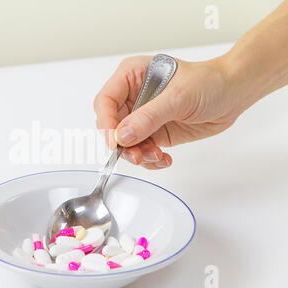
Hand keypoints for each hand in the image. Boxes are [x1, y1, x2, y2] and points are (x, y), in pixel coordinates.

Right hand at [94, 55, 244, 168]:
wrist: (233, 94)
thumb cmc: (209, 82)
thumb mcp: (178, 97)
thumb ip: (149, 117)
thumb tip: (122, 136)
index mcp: (132, 76)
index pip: (106, 101)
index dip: (106, 122)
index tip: (115, 142)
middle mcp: (133, 96)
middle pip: (111, 125)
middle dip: (123, 144)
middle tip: (137, 155)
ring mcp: (142, 116)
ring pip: (125, 142)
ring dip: (138, 154)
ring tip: (157, 156)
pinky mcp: (153, 132)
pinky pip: (141, 150)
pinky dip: (149, 159)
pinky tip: (164, 158)